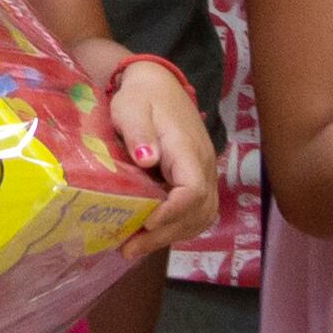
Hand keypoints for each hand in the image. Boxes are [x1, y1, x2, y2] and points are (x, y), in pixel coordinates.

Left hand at [101, 58, 223, 252]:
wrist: (158, 84)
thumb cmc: (142, 96)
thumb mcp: (131, 108)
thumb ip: (138, 132)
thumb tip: (147, 158)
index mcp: (187, 150)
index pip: (193, 190)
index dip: (173, 212)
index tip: (146, 223)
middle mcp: (202, 166)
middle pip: (198, 211)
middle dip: (165, 234)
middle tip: (129, 248)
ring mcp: (202, 175)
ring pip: (200, 216)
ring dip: (171, 236)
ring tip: (136, 247)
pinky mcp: (195, 180)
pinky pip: (195, 212)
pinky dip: (176, 228)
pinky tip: (149, 235)